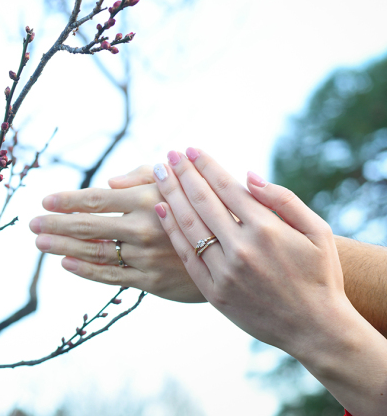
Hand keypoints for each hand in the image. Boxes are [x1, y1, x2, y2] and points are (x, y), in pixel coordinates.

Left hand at [30, 165, 205, 302]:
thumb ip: (142, 176)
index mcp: (147, 199)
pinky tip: (66, 263)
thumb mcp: (179, 180)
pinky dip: (86, 271)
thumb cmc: (203, 204)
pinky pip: (112, 277)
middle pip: (88, 226)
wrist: (238, 248)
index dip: (67, 200)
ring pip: (95, 252)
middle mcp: (144, 228)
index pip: (96, 199)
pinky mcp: (152, 281)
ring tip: (40, 243)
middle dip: (56, 224)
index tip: (45, 200)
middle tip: (32, 224)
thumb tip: (109, 183)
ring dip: (63, 247)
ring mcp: (146, 257)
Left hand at [151, 147, 351, 354]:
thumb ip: (284, 200)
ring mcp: (225, 271)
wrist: (316, 329)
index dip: (207, 166)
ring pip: (189, 225)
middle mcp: (242, 248)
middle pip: (202, 201)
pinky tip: (161, 209)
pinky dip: (172, 230)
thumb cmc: (320, 275)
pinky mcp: (214, 291)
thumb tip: (248, 176)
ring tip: (159, 173)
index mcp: (267, 229)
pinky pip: (187, 255)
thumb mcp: (318, 232)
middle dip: (183, 174)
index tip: (192, 150)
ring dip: (171, 195)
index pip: (227, 188)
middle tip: (170, 154)